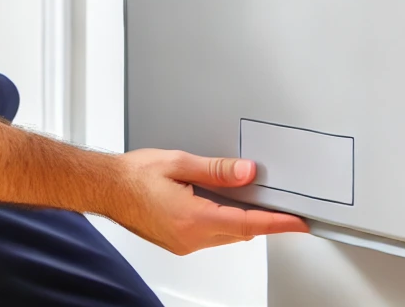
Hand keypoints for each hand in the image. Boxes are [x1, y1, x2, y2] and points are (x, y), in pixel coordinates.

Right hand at [109, 149, 309, 254]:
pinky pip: (210, 235)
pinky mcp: (177, 242)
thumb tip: (247, 173)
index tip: (297, 223)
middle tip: (283, 207)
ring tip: (251, 197)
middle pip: (240, 232)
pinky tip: (220, 202)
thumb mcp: (180, 162)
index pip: (247, 224)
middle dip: (262, 219)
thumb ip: (217, 170)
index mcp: (193, 218)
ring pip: (225, 234)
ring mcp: (183, 243)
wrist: (106, 187)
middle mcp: (190, 238)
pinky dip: (222, 220)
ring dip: (240, 219)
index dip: (276, 223)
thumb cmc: (134, 175)